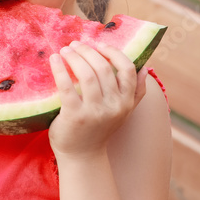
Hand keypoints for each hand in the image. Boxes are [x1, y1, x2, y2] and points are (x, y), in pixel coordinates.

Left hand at [47, 41, 146, 158]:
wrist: (82, 156)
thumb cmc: (99, 129)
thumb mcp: (122, 112)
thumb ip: (136, 91)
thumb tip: (146, 68)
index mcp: (126, 102)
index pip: (127, 69)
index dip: (113, 52)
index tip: (98, 44)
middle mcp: (114, 106)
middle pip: (103, 69)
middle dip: (88, 51)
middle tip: (75, 44)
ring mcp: (95, 112)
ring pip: (87, 75)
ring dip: (75, 57)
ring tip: (65, 50)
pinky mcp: (75, 116)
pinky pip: (67, 86)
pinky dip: (60, 69)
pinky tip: (54, 59)